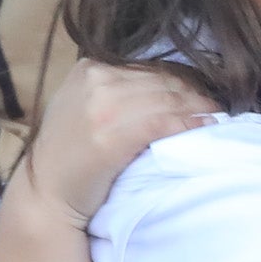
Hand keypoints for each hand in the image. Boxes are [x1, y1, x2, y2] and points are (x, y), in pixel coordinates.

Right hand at [0, 60, 219, 261]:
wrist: (46, 192)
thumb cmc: (69, 153)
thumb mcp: (80, 104)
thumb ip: (112, 88)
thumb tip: (165, 85)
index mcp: (87, 68)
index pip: (146, 69)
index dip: (178, 80)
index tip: (197, 92)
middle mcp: (95, 81)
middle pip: (159, 82)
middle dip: (191, 93)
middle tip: (213, 105)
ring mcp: (102, 108)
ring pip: (166, 99)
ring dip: (196, 107)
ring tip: (214, 116)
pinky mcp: (113, 137)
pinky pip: (163, 122)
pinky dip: (188, 124)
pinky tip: (205, 127)